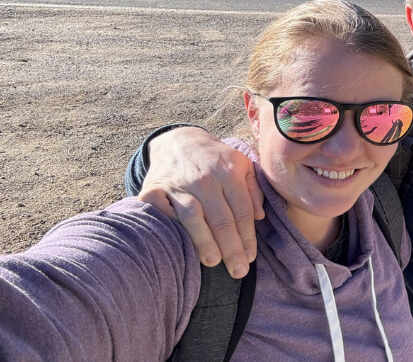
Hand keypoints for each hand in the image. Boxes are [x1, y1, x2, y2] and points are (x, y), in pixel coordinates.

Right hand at [138, 127, 263, 278]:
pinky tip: (180, 246)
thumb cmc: (216, 159)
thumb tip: (259, 217)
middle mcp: (204, 178)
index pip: (241, 210)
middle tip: (238, 271)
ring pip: (193, 218)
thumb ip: (253, 189)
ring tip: (214, 262)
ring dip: (204, 242)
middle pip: (220, 218)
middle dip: (231, 248)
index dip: (247, 236)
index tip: (251, 258)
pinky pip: (163, 214)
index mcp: (229, 171)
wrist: (179, 141)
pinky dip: (171, 230)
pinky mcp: (153, 190)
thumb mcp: (241, 165)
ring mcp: (177, 184)